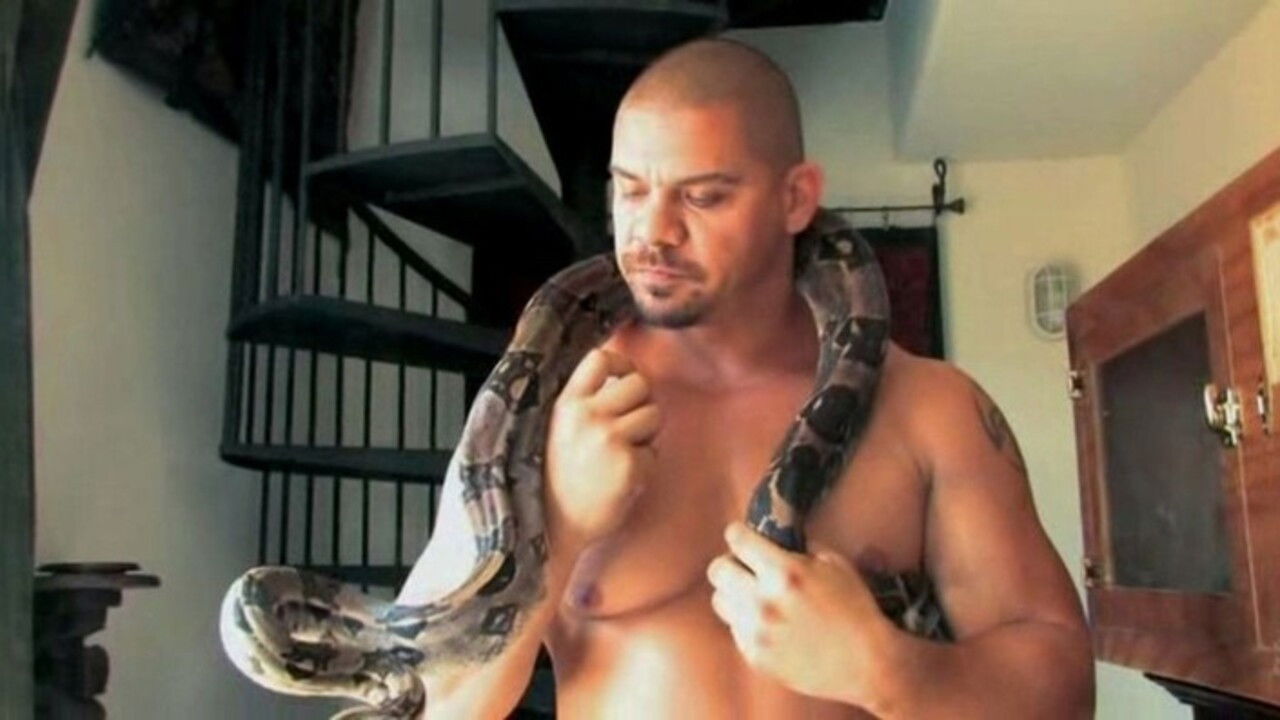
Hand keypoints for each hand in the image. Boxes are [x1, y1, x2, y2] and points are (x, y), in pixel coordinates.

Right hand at [544, 348, 660, 555]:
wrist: (551, 529)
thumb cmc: (557, 483)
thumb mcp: (555, 431)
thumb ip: (581, 405)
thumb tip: (619, 377)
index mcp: (566, 404)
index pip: (600, 358)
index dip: (622, 364)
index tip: (625, 379)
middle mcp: (586, 416)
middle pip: (640, 384)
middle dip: (643, 405)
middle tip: (631, 431)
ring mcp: (608, 439)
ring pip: (654, 415)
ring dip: (647, 437)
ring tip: (623, 458)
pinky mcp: (628, 465)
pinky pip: (654, 453)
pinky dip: (645, 468)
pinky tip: (622, 482)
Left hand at [707, 521, 900, 709]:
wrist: (867, 663)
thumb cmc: (855, 609)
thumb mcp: (834, 564)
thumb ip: (799, 547)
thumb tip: (772, 537)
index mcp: (785, 572)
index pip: (737, 540)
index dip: (739, 534)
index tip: (742, 536)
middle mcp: (764, 601)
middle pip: (718, 570)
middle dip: (732, 563)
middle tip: (747, 568)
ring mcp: (756, 632)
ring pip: (720, 600)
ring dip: (735, 594)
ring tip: (757, 597)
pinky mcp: (754, 656)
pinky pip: (735, 628)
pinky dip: (746, 622)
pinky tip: (771, 623)